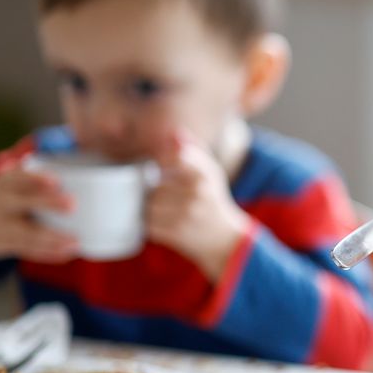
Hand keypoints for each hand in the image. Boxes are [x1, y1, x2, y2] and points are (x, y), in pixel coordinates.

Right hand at [0, 163, 79, 291]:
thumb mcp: (3, 183)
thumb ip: (22, 174)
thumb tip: (38, 154)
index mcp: (2, 185)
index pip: (17, 178)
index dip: (36, 178)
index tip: (55, 180)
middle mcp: (0, 204)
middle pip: (24, 204)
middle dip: (48, 203)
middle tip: (73, 205)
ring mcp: (0, 227)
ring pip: (28, 233)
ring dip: (53, 239)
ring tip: (75, 242)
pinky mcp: (4, 245)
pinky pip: (28, 250)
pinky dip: (47, 254)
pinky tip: (66, 254)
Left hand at [146, 132, 253, 279]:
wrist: (224, 239)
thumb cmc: (212, 200)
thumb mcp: (210, 172)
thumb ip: (192, 150)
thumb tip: (174, 133)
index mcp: (204, 173)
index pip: (172, 157)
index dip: (163, 163)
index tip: (164, 169)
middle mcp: (196, 192)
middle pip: (155, 183)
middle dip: (155, 189)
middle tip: (166, 196)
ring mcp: (186, 214)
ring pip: (149, 204)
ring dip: (151, 207)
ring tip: (164, 210)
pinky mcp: (176, 233)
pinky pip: (148, 223)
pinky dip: (151, 224)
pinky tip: (164, 223)